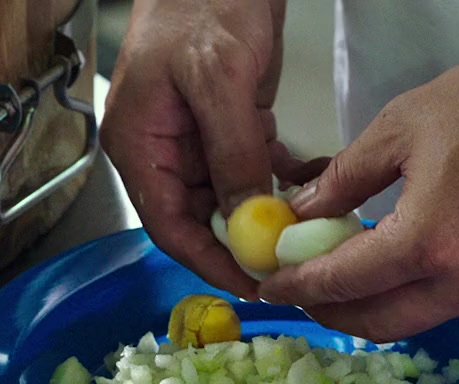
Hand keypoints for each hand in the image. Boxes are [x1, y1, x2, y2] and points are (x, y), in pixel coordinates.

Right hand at [102, 0, 317, 299]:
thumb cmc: (199, 5)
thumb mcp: (218, 79)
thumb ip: (232, 151)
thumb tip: (249, 217)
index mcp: (138, 145)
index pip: (167, 224)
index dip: (207, 259)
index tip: (251, 282)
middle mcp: (163, 151)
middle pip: (200, 218)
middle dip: (246, 241)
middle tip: (294, 261)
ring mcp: (196, 140)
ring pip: (232, 198)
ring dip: (271, 212)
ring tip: (315, 228)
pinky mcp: (229, 125)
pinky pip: (255, 168)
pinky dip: (285, 179)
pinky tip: (319, 182)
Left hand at [259, 5, 458, 341]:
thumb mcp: (396, 130)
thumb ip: (341, 179)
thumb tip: (299, 212)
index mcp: (426, 244)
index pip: (341, 284)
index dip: (294, 288)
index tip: (266, 285)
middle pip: (375, 323)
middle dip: (326, 311)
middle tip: (295, 288)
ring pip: (411, 319)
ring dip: (366, 306)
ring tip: (333, 274)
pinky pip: (444, 302)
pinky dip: (405, 293)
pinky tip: (384, 263)